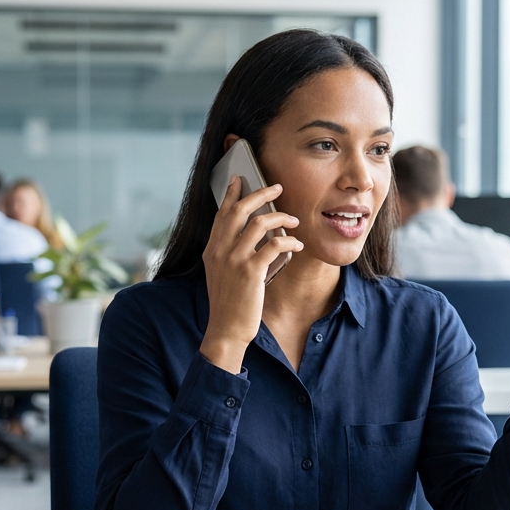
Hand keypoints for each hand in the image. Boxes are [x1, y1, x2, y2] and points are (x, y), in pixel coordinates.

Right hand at [198, 176, 304, 373]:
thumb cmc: (229, 304)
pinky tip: (297, 245)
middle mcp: (220, 251)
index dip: (232, 194)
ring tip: (294, 219)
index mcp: (212, 250)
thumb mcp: (222, 274)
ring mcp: (234, 260)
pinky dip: (289, 241)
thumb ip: (232, 254)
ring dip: (280, 217)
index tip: (240, 179)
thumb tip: (256, 237)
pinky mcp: (251, 272)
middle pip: (239, 210)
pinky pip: (274, 245)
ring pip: (259, 223)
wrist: (226, 330)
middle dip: (259, 193)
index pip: (222, 214)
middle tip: (275, 186)